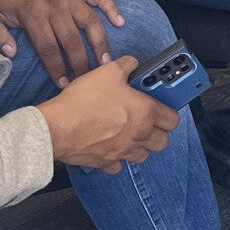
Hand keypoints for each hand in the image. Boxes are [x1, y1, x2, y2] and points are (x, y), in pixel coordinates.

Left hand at [0, 0, 125, 87]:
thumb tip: (11, 53)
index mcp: (34, 14)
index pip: (49, 48)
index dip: (57, 68)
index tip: (63, 83)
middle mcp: (56, 6)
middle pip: (72, 40)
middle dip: (81, 63)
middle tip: (88, 80)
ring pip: (91, 22)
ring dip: (100, 42)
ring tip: (106, 61)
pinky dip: (112, 8)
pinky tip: (121, 22)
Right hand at [36, 57, 177, 173]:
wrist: (56, 127)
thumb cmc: (83, 101)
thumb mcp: (108, 71)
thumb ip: (127, 65)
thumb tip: (132, 64)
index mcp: (145, 113)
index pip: (173, 118)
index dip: (169, 110)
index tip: (163, 105)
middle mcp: (138, 135)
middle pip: (163, 141)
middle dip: (159, 131)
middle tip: (147, 119)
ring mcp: (123, 152)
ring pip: (144, 155)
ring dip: (140, 146)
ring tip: (130, 133)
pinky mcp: (105, 163)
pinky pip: (119, 165)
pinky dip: (118, 158)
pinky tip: (111, 146)